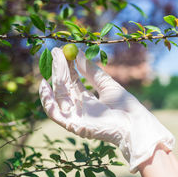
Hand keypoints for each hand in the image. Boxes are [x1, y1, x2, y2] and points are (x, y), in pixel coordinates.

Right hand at [39, 47, 174, 172]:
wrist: (133, 123)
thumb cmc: (124, 106)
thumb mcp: (106, 84)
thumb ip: (91, 71)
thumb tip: (78, 54)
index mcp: (87, 97)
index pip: (72, 80)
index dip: (66, 66)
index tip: (62, 52)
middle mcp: (78, 106)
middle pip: (64, 85)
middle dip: (59, 68)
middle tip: (56, 52)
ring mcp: (74, 116)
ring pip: (59, 95)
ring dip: (55, 77)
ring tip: (56, 59)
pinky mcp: (72, 125)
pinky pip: (54, 114)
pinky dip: (47, 101)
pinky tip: (44, 84)